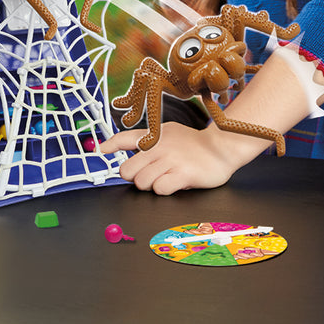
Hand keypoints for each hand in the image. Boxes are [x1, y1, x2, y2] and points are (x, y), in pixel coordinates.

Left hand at [101, 122, 236, 194]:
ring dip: (149, 186)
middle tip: (145, 176)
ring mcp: (171, 159)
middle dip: (133, 178)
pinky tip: (172, 184)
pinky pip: (160, 188)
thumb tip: (128, 147)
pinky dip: (163, 190)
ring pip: (142, 182)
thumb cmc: (193, 144)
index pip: (125, 138)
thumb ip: (149, 141)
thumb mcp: (168, 133)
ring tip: (162, 180)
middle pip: (128, 169)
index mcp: (154, 135)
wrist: (221, 147)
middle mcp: (159, 146)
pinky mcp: (183, 173)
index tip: (102, 150)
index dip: (111, 144)